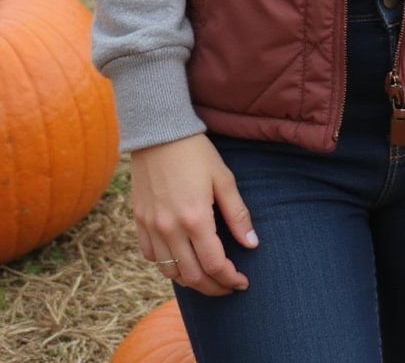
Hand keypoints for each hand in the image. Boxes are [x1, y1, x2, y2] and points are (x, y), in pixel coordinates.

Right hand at [131, 132, 257, 295]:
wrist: (158, 132)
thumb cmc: (195, 152)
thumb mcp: (223, 178)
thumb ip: (238, 214)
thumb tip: (252, 244)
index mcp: (195, 218)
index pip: (214, 265)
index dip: (230, 279)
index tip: (242, 282)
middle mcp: (170, 228)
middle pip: (193, 276)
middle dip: (214, 287)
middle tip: (228, 285)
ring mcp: (151, 226)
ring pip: (170, 272)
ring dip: (190, 280)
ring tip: (206, 276)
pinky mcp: (139, 220)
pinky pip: (151, 256)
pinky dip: (167, 265)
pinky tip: (180, 259)